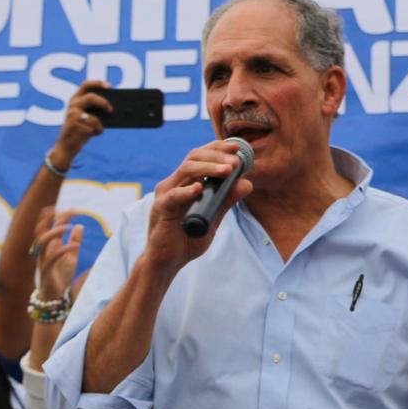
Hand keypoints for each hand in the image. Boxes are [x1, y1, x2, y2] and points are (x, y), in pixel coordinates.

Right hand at [31, 207, 83, 299]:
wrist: (54, 297)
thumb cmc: (61, 277)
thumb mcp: (72, 257)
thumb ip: (75, 242)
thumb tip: (79, 226)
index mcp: (49, 247)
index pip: (48, 228)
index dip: (57, 217)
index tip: (71, 209)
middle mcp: (43, 252)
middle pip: (40, 231)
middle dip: (49, 220)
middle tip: (64, 211)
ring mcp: (43, 261)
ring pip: (41, 242)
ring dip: (54, 232)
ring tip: (69, 226)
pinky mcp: (46, 272)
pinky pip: (50, 259)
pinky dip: (62, 250)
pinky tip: (74, 246)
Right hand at [50, 79, 110, 164]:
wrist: (66, 146)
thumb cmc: (80, 131)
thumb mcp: (86, 118)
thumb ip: (95, 111)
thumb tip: (113, 109)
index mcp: (75, 100)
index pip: (86, 85)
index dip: (98, 83)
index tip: (109, 86)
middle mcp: (72, 105)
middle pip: (91, 97)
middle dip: (104, 102)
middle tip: (111, 110)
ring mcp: (72, 115)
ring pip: (93, 117)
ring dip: (99, 125)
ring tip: (97, 130)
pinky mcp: (74, 126)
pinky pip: (93, 128)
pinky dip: (97, 132)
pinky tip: (93, 134)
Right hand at [143, 141, 253, 272]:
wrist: (168, 261)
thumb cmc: (187, 238)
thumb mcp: (213, 218)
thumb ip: (227, 201)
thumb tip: (247, 183)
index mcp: (186, 182)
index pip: (200, 156)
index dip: (217, 148)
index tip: (237, 147)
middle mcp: (174, 183)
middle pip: (193, 157)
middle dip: (217, 155)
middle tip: (236, 161)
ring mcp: (166, 194)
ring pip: (186, 171)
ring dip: (208, 168)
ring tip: (227, 170)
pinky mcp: (160, 209)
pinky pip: (173, 196)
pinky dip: (186, 191)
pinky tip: (199, 188)